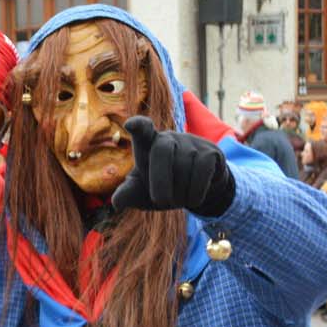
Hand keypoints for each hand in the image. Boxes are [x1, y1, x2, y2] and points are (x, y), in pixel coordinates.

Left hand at [111, 116, 237, 217]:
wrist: (197, 189)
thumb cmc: (163, 187)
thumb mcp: (143, 193)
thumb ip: (129, 193)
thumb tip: (117, 202)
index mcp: (147, 145)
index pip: (142, 129)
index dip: (138, 126)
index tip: (130, 124)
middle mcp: (168, 138)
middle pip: (161, 151)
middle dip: (160, 180)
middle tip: (161, 201)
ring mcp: (191, 143)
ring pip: (183, 167)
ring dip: (178, 193)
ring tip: (177, 200)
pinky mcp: (210, 152)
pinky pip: (202, 172)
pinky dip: (195, 192)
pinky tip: (192, 199)